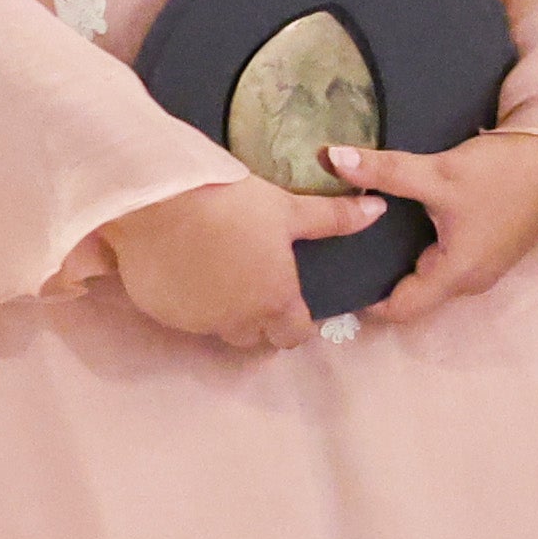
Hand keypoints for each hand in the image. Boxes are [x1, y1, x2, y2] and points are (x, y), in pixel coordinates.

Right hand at [100, 175, 379, 352]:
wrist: (158, 203)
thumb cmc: (233, 206)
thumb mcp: (289, 210)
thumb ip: (334, 219)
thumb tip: (379, 210)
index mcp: (275, 301)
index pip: (295, 335)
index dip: (298, 323)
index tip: (294, 301)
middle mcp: (237, 320)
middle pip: (257, 336)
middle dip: (262, 319)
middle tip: (259, 283)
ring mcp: (197, 320)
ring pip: (219, 327)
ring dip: (226, 310)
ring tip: (224, 273)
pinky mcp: (163, 313)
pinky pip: (184, 316)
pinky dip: (191, 301)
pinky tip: (190, 270)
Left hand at [343, 129, 537, 322]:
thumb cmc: (503, 171)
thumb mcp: (439, 172)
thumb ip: (384, 171)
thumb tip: (330, 158)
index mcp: (457, 274)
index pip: (399, 310)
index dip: (365, 298)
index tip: (339, 270)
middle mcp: (474, 280)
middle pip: (417, 293)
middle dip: (385, 272)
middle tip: (351, 243)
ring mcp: (490, 265)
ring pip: (436, 274)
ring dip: (410, 257)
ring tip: (379, 227)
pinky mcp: (499, 246)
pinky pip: (454, 259)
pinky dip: (433, 246)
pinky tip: (420, 215)